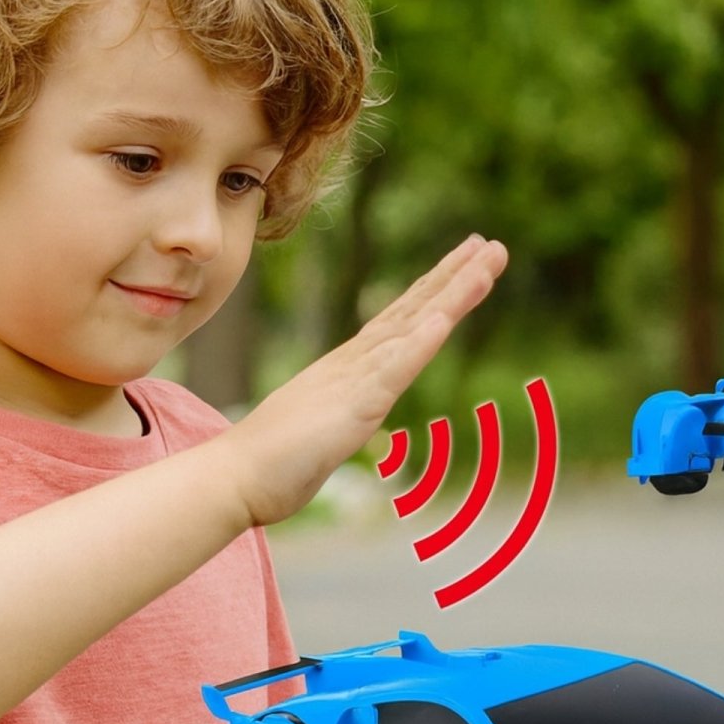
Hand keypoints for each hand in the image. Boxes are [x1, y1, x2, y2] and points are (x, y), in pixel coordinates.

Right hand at [223, 233, 506, 526]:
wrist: (233, 479)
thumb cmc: (272, 464)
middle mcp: (354, 365)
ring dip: (452, 294)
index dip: (434, 292)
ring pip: (412, 326)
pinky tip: (445, 319)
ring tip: (485, 260)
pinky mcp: (354, 407)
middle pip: (412, 310)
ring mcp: (354, 381)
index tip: (465, 264)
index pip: (400, 322)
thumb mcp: (321, 436)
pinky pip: (393, 370)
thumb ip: (338, 423)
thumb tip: (343, 427)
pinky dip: (419, 343)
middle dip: (454, 277)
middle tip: (490, 244)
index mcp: (350, 371)